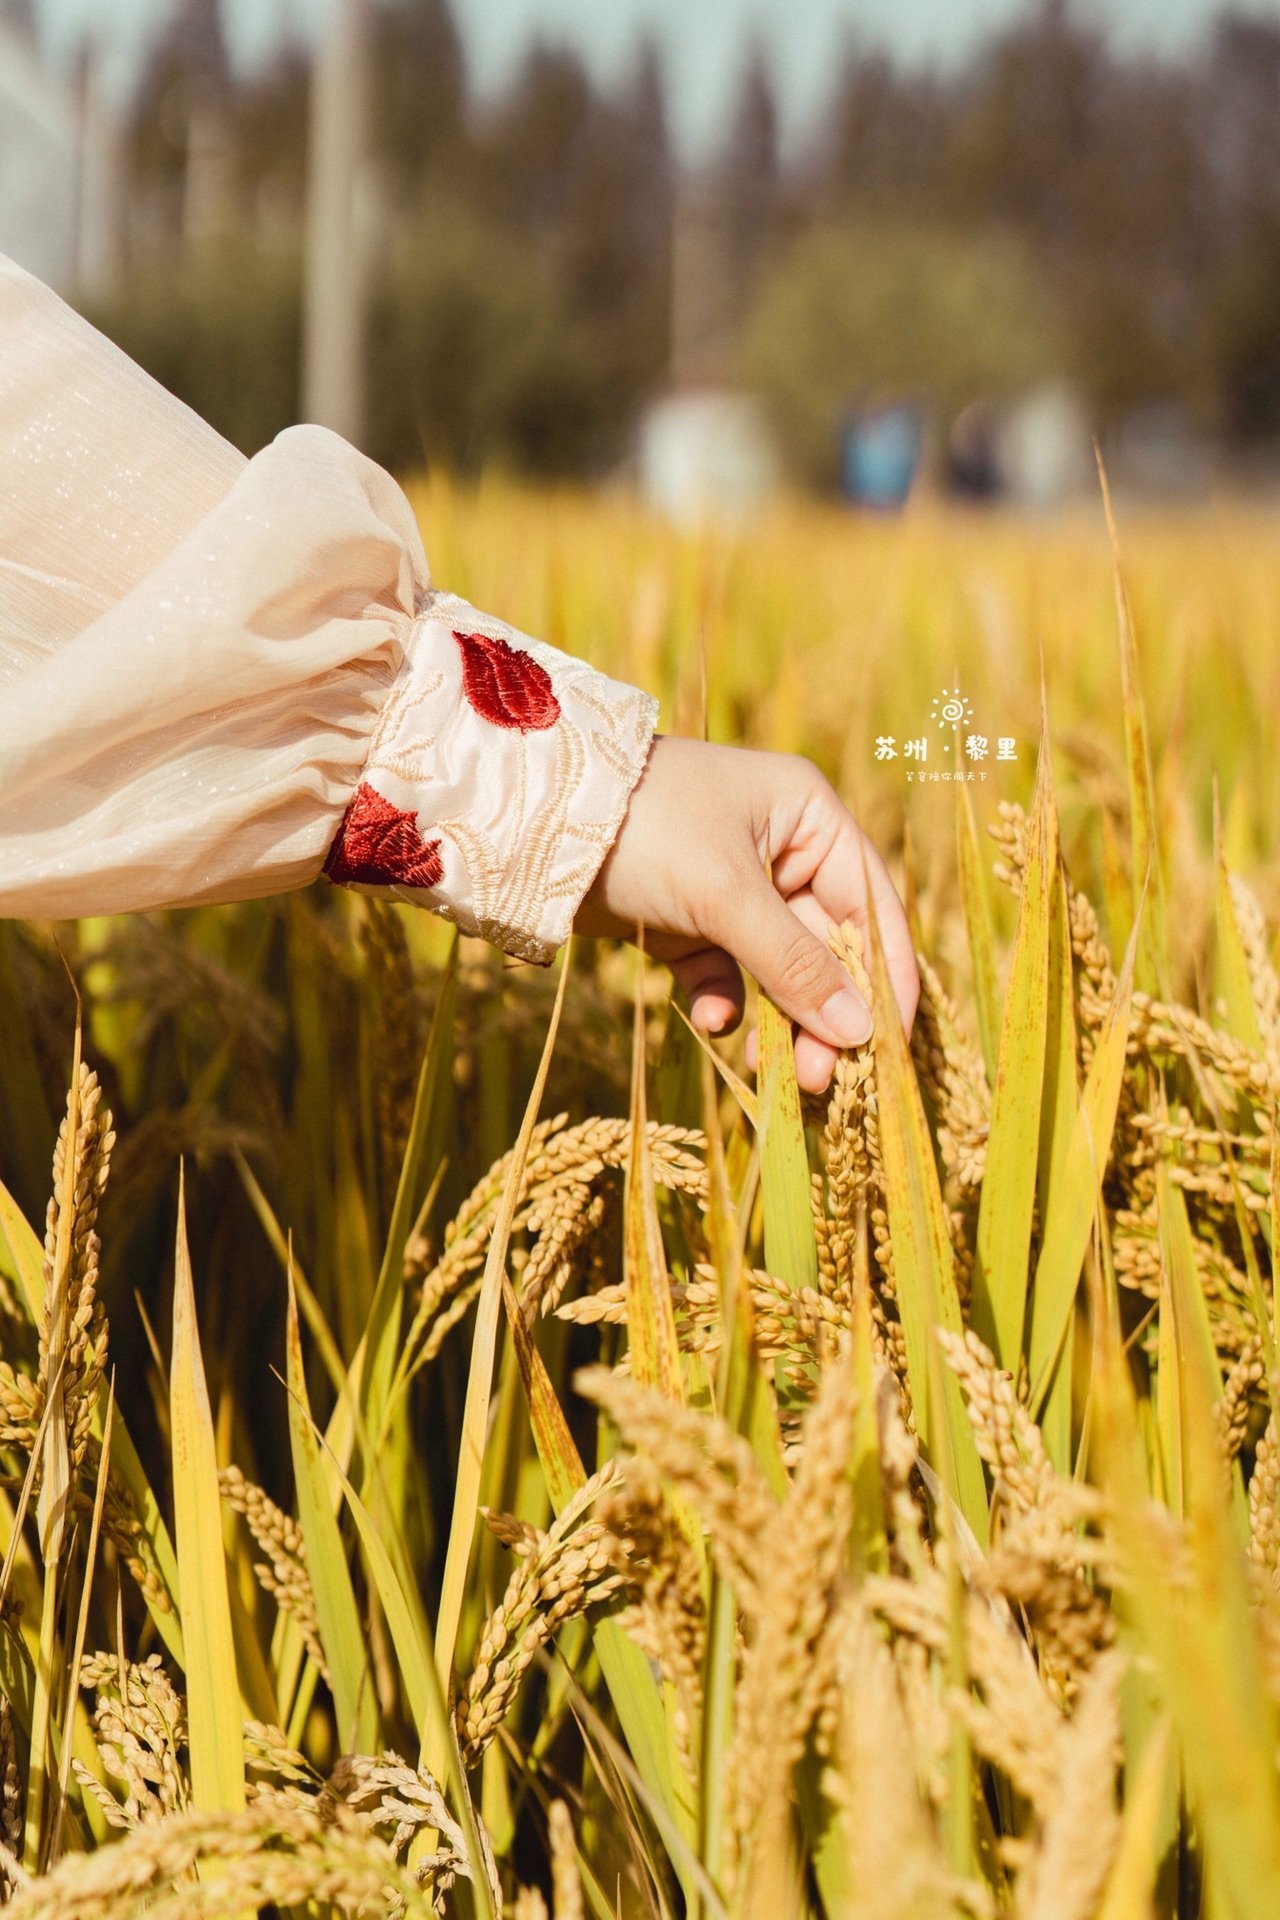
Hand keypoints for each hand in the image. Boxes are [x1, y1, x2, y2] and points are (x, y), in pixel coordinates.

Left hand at [574, 736, 919, 1092]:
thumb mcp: (726, 896)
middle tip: (826, 1079)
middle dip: (826, 1013)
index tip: (891, 1045)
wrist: (531, 821)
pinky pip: (724, 973)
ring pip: (776, 969)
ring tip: (776, 1074)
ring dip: (779, 1020)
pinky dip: (722, 1002)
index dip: (885, 976)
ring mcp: (732, 887)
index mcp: (808, 815)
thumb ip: (794, 965)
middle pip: (827, 945)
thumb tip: (860, 1033)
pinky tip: (709, 1020)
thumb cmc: (644, 830)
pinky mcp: (686, 921)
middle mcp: (780, 848)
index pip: (870, 904)